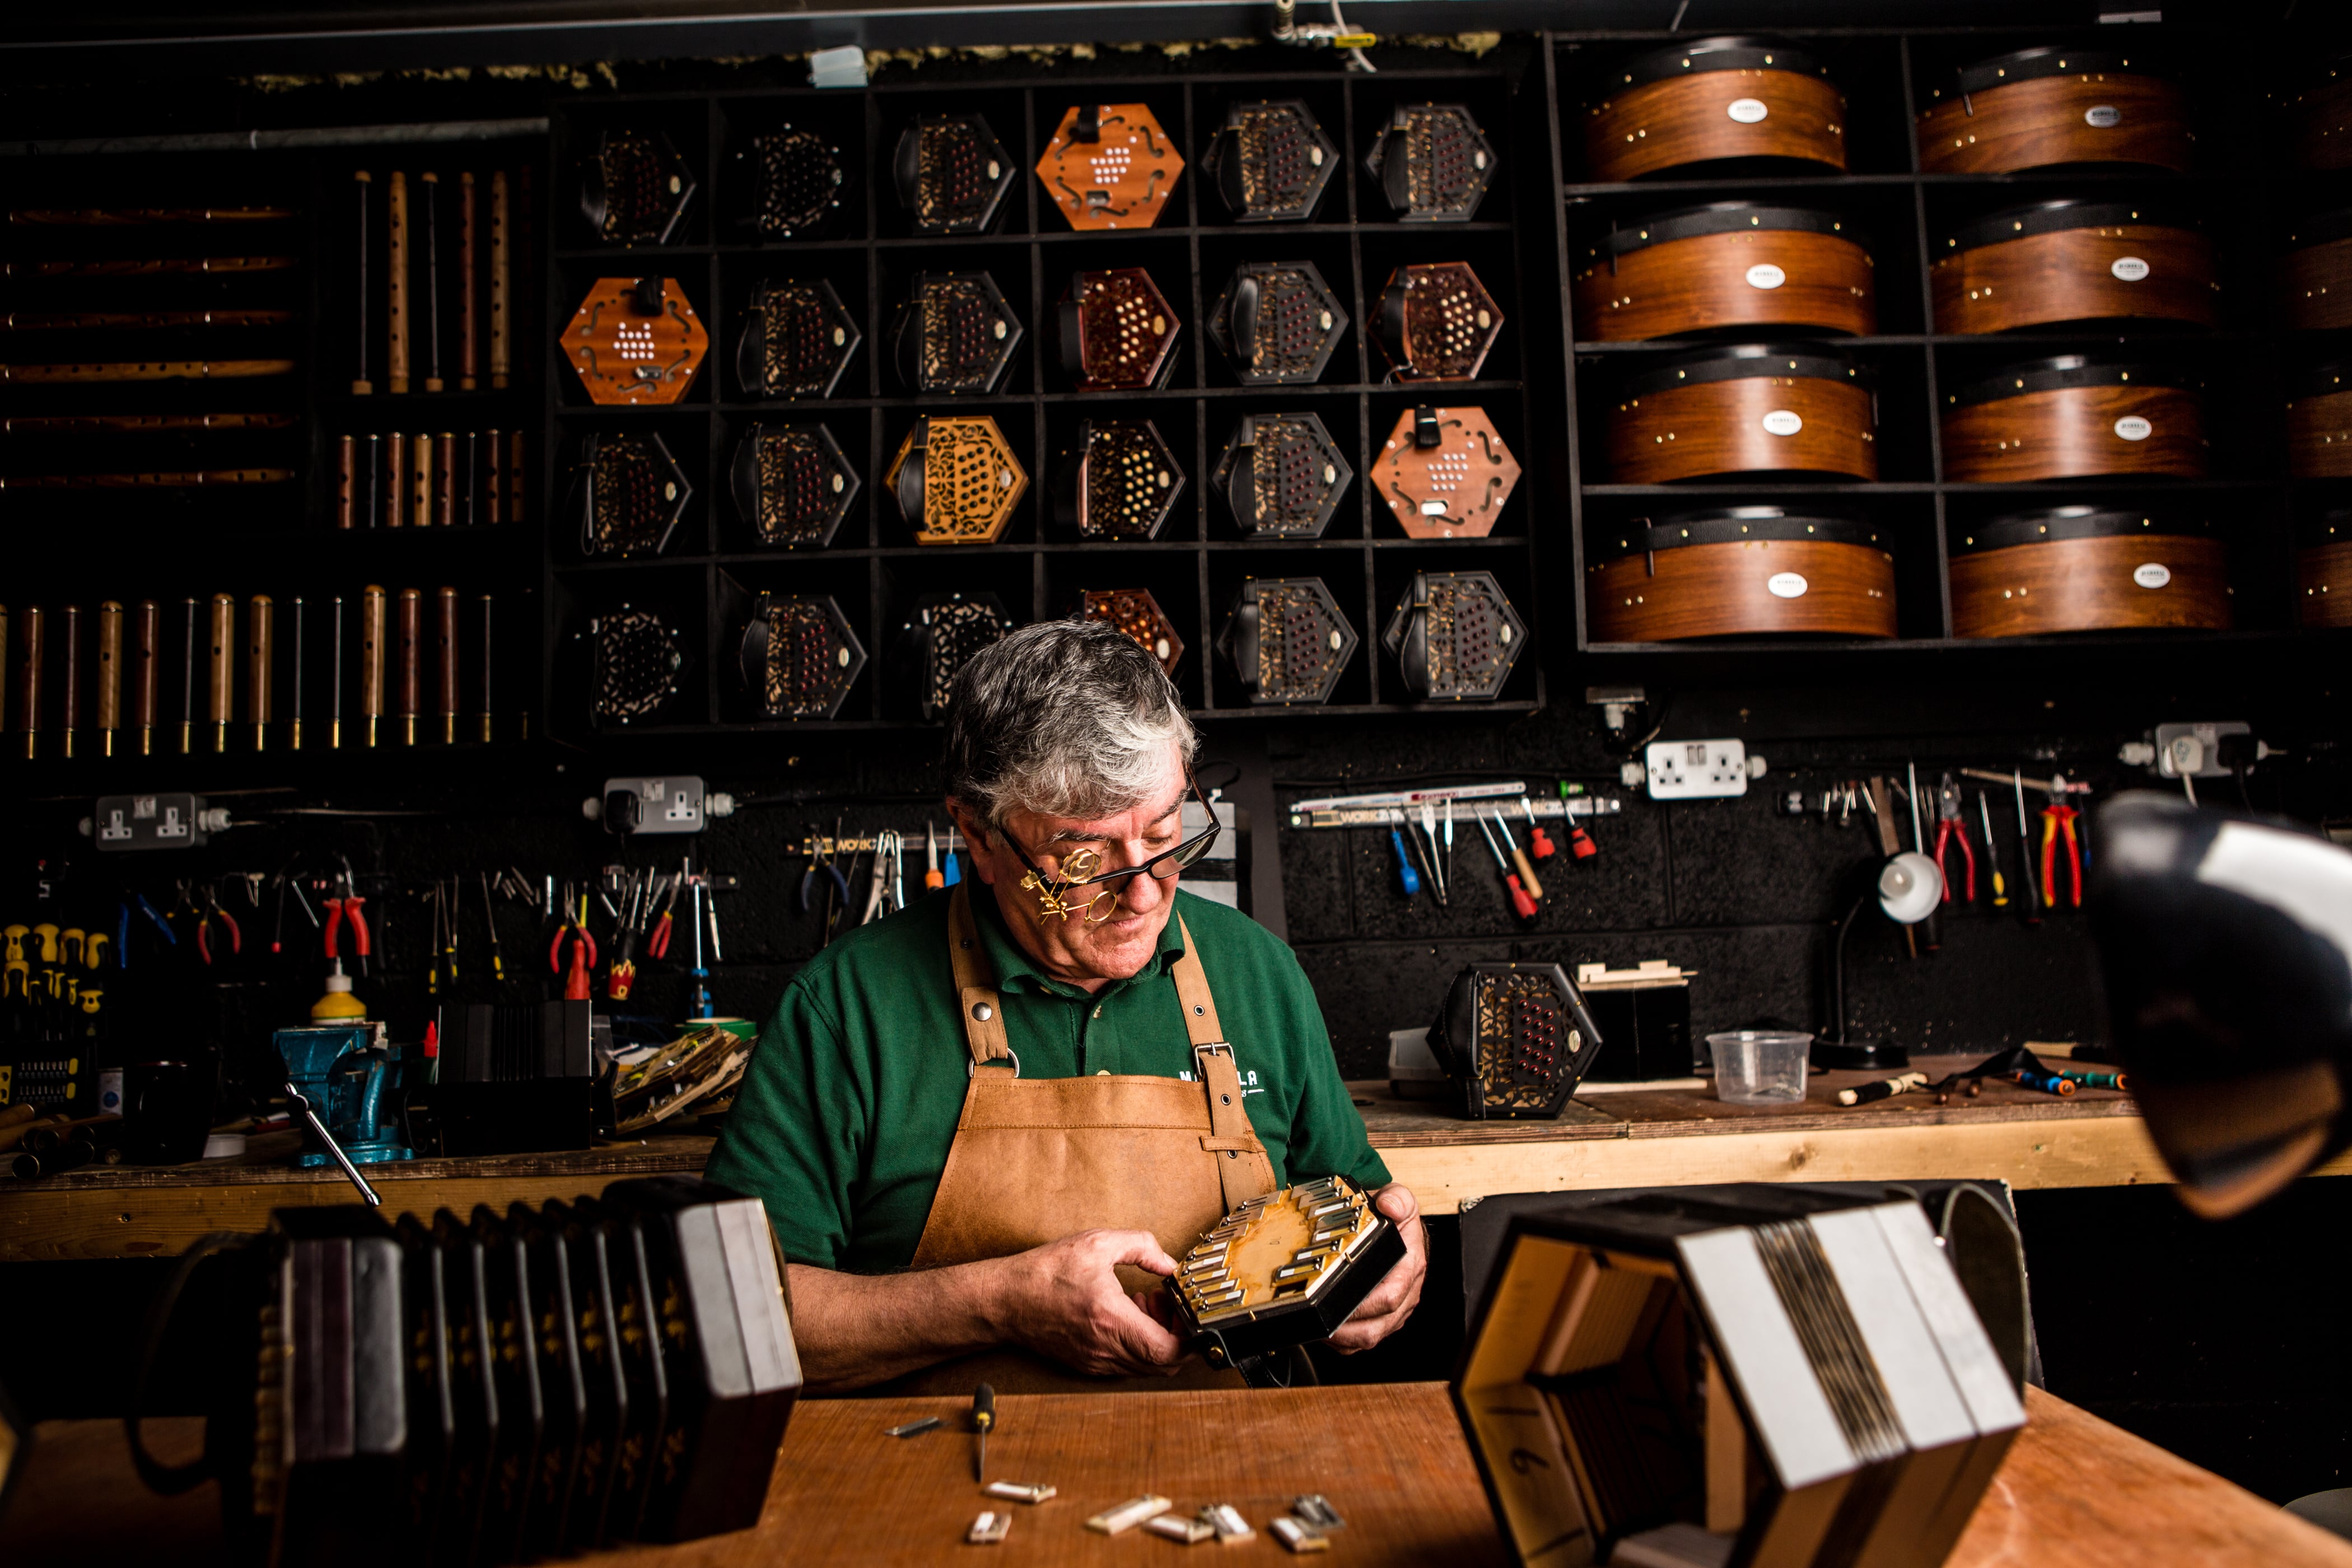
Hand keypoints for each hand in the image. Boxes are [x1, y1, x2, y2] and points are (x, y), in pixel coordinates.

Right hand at [986, 1228, 1185, 1377]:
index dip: (1189, 1336)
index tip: (1184, 1310)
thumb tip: (1170, 1263)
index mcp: (1110, 1320)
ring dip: (1158, 1340)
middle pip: (1164, 1364)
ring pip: (1148, 1367)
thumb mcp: (1096, 1243)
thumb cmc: (1045, 1273)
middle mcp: (1106, 1348)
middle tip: (1168, 1305)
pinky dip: (1139, 1345)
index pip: (1167, 1350)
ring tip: (1146, 1304)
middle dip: (1178, 1336)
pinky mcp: (1089, 1364)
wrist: (1005, 1300)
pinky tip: (1127, 1314)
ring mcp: (1097, 1361)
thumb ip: (1141, 1246)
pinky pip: (1128, 1365)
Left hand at [1325, 1183, 1426, 1353]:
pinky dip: (1343, 1342)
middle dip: (1347, 1328)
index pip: (1392, 1296)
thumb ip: (1397, 1198)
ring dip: (1342, 1338)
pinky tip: (1326, 1330)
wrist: (1394, 1225)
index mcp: (1411, 1267)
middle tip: (1321, 1321)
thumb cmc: (1394, 1218)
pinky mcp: (1381, 1319)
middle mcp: (1405, 1293)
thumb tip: (1390, 1205)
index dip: (1366, 1305)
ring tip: (1319, 1328)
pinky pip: (1362, 1341)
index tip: (1340, 1302)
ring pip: (1370, 1338)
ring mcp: (1394, 1310)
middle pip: (1378, 1326)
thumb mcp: (1399, 1199)